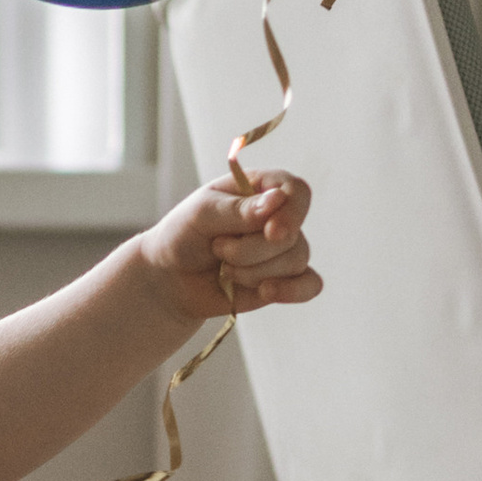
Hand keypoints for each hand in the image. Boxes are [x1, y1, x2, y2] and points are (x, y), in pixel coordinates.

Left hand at [136, 170, 319, 331]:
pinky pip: (310, 284)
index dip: (290, 212)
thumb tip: (277, 201)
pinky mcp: (284, 279)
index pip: (295, 191)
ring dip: (253, 272)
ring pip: (295, 261)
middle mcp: (278, 216)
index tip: (271, 232)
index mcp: (260, 188)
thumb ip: (238, 210)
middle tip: (218, 249)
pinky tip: (265, 291)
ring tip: (225, 270)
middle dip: (250, 251)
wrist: (171, 278)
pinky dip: (292, 291)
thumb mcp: (201, 214)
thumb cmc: (183, 235)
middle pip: (291, 235)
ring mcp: (284, 249)